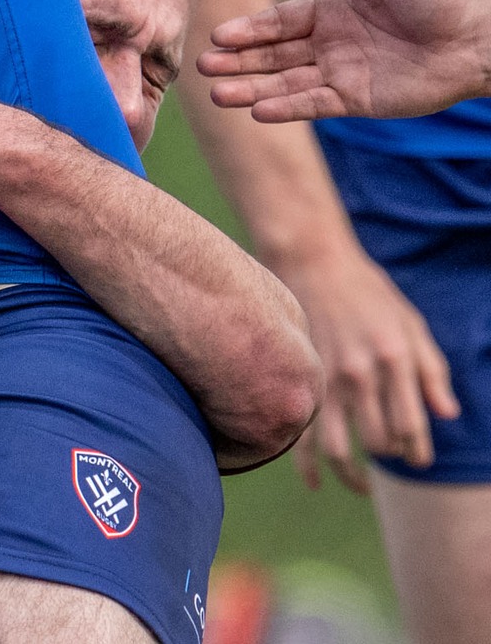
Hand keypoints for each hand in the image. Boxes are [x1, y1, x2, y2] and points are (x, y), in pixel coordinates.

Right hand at [201, 0, 490, 121]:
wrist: (474, 38)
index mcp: (330, 12)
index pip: (278, 23)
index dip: (248, 30)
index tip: (219, 36)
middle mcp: (328, 45)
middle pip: (272, 56)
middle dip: (237, 62)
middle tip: (203, 67)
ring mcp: (340, 74)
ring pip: (284, 83)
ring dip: (251, 89)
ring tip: (219, 94)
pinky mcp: (356, 100)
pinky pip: (313, 104)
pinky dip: (286, 108)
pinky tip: (258, 110)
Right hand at [276, 245, 459, 492]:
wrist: (312, 261)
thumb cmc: (368, 291)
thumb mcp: (411, 324)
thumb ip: (431, 370)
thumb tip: (447, 415)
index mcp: (393, 359)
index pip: (412, 425)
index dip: (419, 451)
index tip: (420, 459)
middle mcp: (360, 374)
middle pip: (379, 441)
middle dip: (390, 455)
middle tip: (392, 456)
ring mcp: (324, 377)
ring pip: (338, 447)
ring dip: (352, 474)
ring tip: (360, 484)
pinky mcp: (299, 377)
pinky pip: (300, 432)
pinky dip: (307, 467)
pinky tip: (317, 484)